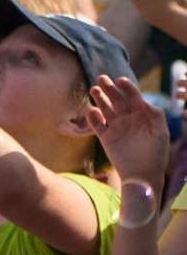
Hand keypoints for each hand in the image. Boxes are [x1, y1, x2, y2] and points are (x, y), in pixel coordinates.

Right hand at [85, 74, 172, 189]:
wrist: (142, 176)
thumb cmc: (155, 156)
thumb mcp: (161, 134)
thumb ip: (156, 116)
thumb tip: (144, 101)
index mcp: (143, 117)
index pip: (134, 97)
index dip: (127, 88)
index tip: (121, 80)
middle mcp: (128, 119)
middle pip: (117, 100)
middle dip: (110, 88)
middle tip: (101, 78)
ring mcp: (116, 128)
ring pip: (105, 108)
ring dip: (99, 99)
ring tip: (93, 89)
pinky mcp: (105, 138)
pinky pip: (96, 124)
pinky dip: (92, 117)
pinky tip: (92, 111)